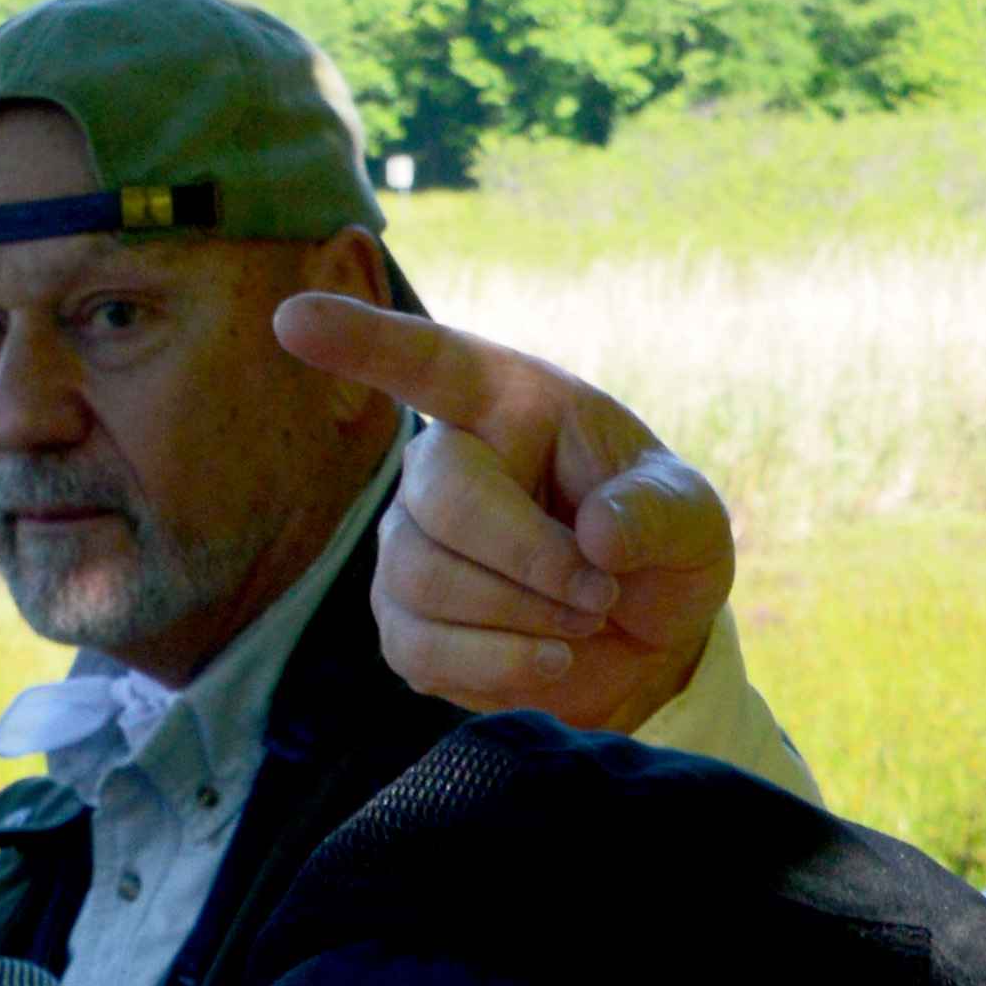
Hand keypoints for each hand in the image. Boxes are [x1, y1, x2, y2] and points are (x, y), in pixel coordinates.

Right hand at [272, 295, 733, 734]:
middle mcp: (445, 465)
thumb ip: (659, 513)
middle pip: (442, 499)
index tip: (292, 319)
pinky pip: (420, 649)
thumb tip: (599, 534)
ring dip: (522, 617)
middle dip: (530, 559)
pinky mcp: (402, 624)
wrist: (640, 646)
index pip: (430, 363)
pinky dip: (498, 666)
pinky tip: (546, 661)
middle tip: (599, 593)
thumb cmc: (658, 555)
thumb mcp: (692, 521)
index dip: (363, 340)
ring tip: (581, 623)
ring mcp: (410, 546)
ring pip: (426, 580)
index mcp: (511, 406)